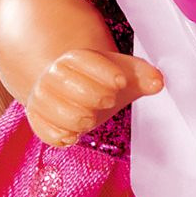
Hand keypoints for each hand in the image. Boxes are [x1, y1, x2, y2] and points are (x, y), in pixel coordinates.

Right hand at [23, 49, 164, 146]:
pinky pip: (44, 130)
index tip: (120, 82)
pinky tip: (73, 136)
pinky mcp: (38, 119)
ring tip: (89, 119)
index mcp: (75, 59)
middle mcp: (53, 76)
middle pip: (69, 86)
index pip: (83, 60)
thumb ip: (143, 76)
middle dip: (92, 95)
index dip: (103, 72)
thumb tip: (158, 82)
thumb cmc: (103, 84)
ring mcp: (42, 98)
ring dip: (76, 118)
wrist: (74, 93)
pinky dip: (59, 136)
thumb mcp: (125, 75)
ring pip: (54, 110)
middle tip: (108, 100)